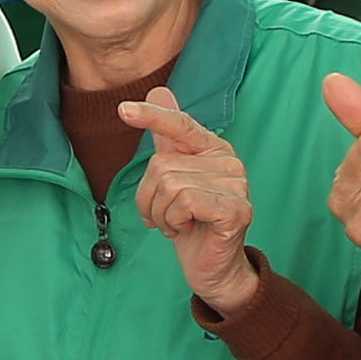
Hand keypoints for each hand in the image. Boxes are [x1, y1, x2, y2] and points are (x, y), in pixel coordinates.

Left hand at [121, 88, 258, 312]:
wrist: (213, 268)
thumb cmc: (192, 224)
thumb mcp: (173, 180)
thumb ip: (168, 138)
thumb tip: (159, 91)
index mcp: (214, 150)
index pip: (181, 125)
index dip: (153, 116)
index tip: (123, 110)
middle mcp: (229, 163)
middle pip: (162, 165)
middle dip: (150, 198)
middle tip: (164, 217)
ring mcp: (237, 186)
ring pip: (170, 186)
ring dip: (161, 214)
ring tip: (176, 224)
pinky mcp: (236, 210)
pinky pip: (183, 203)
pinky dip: (174, 221)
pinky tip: (187, 229)